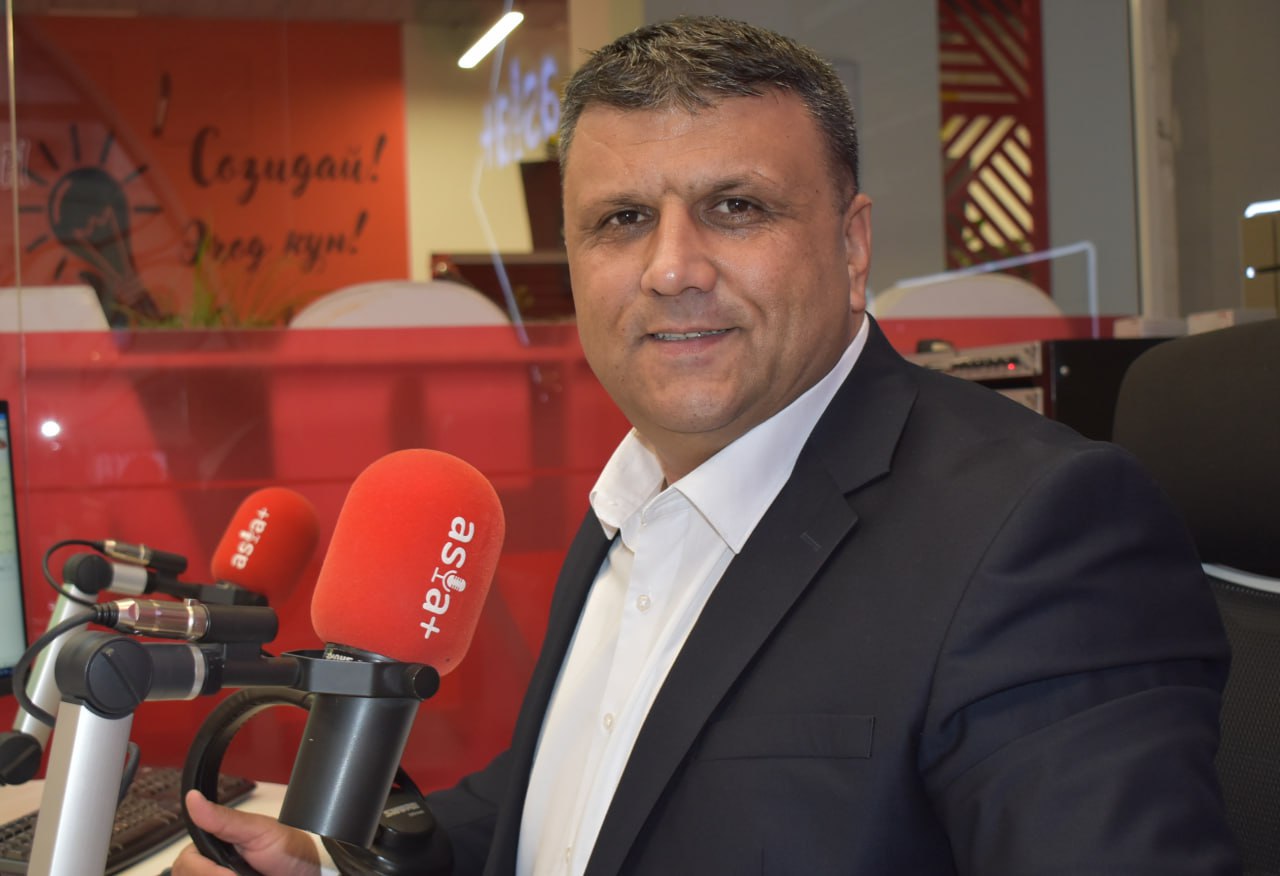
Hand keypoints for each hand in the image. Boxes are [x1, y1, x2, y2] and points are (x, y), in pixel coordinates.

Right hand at [170, 789, 321, 875]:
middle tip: (242, 875)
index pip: (186, 863)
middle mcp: (208, 867)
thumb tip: (193, 797)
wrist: (309, 874)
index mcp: (211, 847)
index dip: (204, 870)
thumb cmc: (287, 850)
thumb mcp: (258, 831)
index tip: (229, 874)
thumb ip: (224, 819)